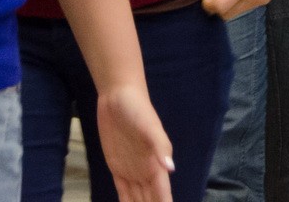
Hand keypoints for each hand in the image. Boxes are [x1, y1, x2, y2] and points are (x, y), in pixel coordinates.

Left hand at [96, 83, 174, 201]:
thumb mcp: (149, 125)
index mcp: (156, 165)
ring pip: (138, 200)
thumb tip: (170, 168)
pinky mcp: (118, 168)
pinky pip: (123, 192)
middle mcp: (146, 172)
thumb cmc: (137, 108)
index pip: (163, 195)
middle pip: (152, 201)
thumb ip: (160, 145)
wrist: (118, 96)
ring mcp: (132, 171)